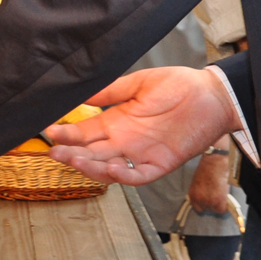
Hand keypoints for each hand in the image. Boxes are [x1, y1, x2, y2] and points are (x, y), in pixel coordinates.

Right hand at [44, 67, 235, 186]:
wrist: (211, 95)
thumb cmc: (179, 86)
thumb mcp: (140, 83)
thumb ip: (112, 91)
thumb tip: (83, 92)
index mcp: (117, 121)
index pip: (85, 132)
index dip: (66, 133)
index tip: (49, 130)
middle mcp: (124, 141)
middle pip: (91, 153)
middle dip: (71, 154)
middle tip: (55, 151)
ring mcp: (140, 154)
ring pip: (108, 168)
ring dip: (91, 167)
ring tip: (75, 160)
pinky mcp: (160, 164)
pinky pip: (137, 176)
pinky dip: (123, 176)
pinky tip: (110, 168)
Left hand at [188, 152, 233, 214]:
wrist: (215, 163)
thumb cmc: (207, 169)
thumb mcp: (198, 183)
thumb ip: (200, 192)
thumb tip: (205, 196)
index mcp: (192, 195)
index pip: (197, 208)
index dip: (204, 204)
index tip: (208, 201)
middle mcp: (199, 200)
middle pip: (207, 209)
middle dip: (212, 203)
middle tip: (216, 195)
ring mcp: (209, 202)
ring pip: (215, 210)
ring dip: (219, 203)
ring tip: (220, 193)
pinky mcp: (218, 202)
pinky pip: (222, 210)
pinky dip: (225, 205)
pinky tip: (224, 196)